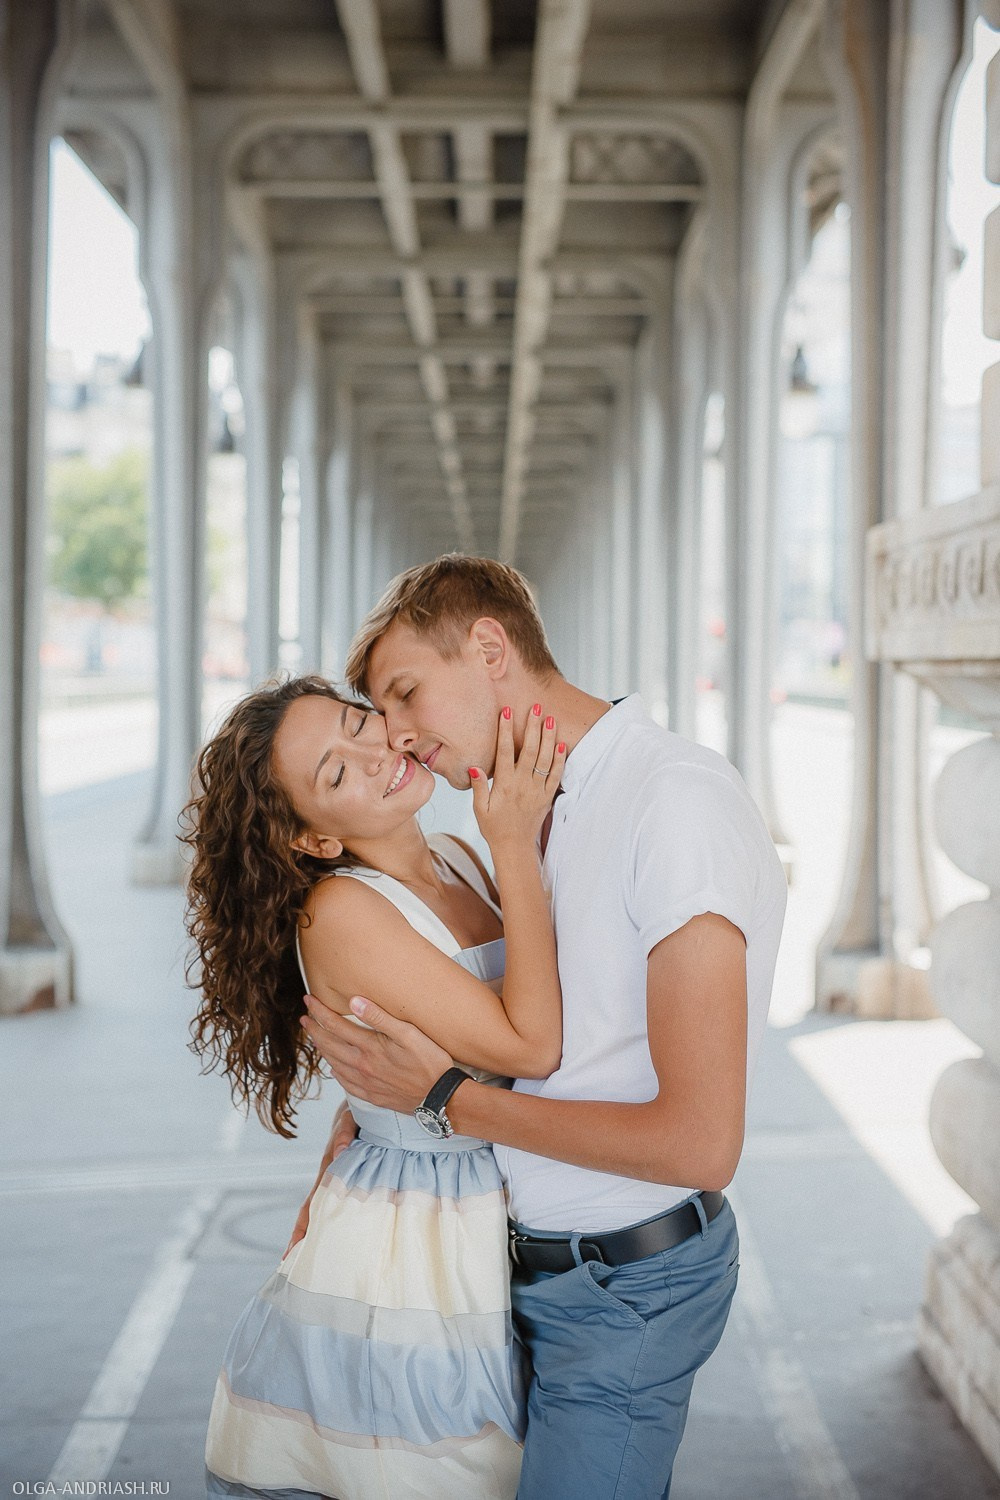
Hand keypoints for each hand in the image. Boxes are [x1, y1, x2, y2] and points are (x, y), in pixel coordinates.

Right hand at [281, 1098, 357, 1258]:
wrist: (366, 1101)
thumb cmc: (357, 1110)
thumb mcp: (351, 1117)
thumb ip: (344, 1132)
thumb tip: (339, 1154)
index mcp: (328, 1169)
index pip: (312, 1205)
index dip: (302, 1229)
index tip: (291, 1253)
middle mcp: (332, 1177)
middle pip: (315, 1214)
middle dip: (305, 1239)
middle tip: (295, 1268)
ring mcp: (343, 1178)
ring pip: (330, 1210)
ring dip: (322, 1232)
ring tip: (317, 1260)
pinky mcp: (359, 1176)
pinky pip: (351, 1201)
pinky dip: (345, 1219)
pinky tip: (350, 1236)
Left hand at [299, 992, 452, 1112]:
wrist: (440, 1098)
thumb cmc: (430, 1062)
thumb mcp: (409, 1033)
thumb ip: (380, 1017)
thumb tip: (354, 1001)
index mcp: (369, 1047)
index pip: (335, 1025)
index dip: (319, 1012)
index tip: (309, 1001)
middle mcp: (362, 1066)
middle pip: (329, 1045)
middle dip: (314, 1029)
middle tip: (304, 1018)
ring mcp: (365, 1083)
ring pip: (334, 1063)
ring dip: (322, 1049)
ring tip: (315, 1039)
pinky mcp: (372, 1096)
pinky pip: (345, 1083)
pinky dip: (335, 1072)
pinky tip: (334, 1069)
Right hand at [470, 705, 566, 849]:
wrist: (513, 846)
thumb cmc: (493, 827)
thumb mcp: (479, 808)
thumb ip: (477, 786)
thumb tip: (474, 766)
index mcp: (504, 784)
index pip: (504, 752)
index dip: (505, 730)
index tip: (506, 712)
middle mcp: (522, 784)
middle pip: (529, 750)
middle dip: (532, 726)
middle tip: (536, 707)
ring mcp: (537, 790)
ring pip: (544, 759)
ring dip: (548, 737)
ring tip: (550, 718)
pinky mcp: (547, 796)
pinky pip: (556, 775)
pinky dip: (560, 759)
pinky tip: (561, 744)